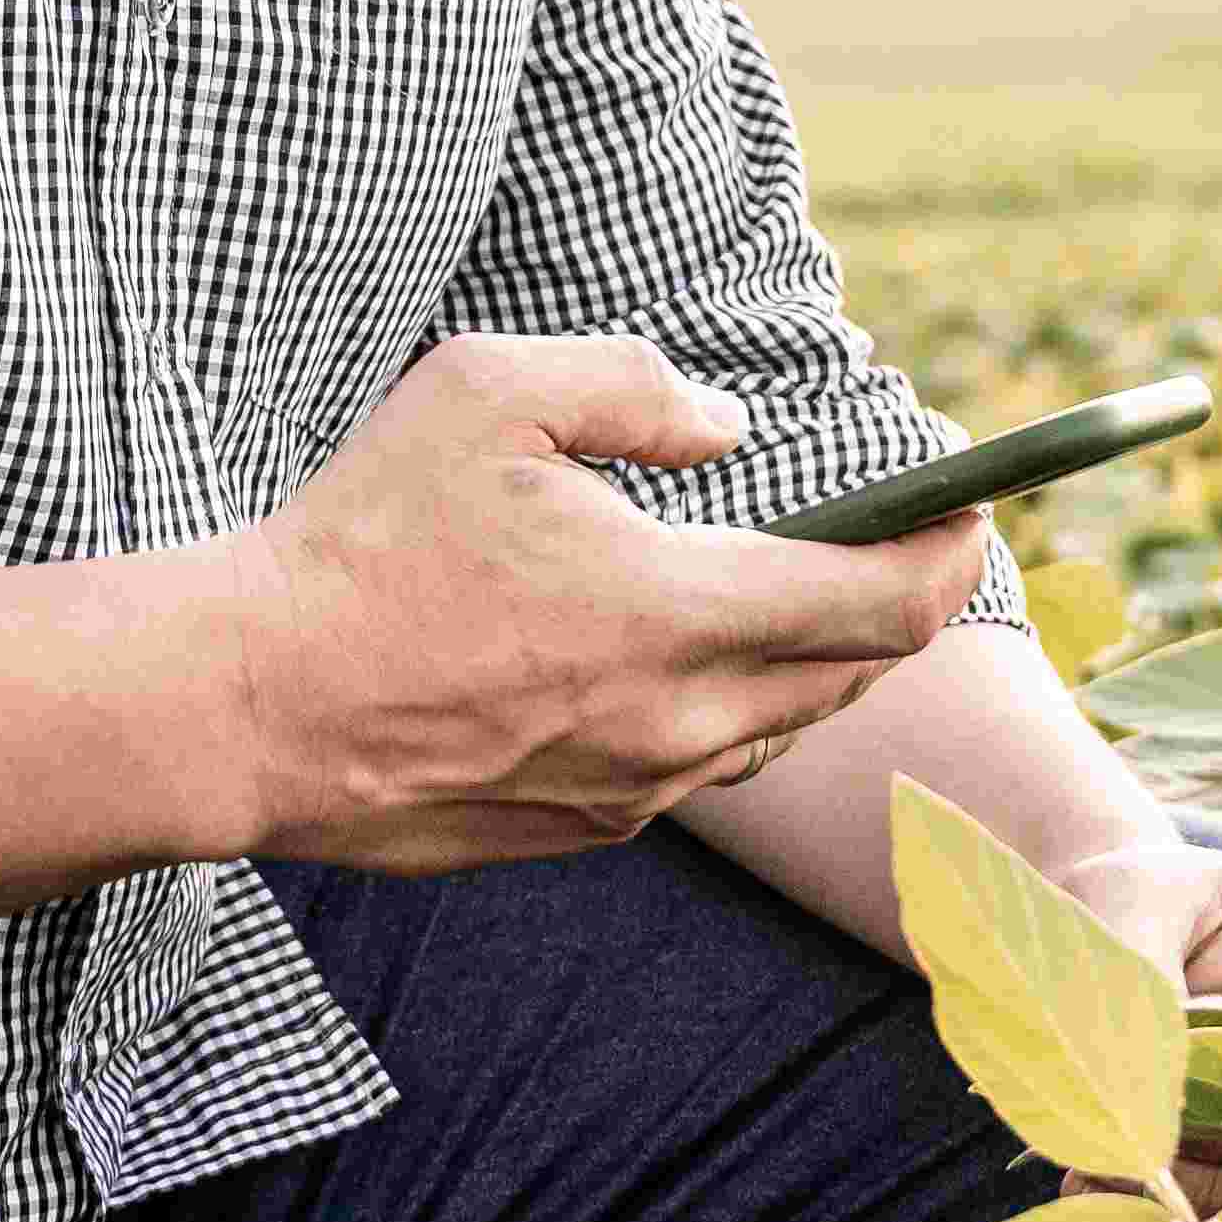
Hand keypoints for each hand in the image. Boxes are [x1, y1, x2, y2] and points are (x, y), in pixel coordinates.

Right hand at [219, 333, 984, 872]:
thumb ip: (631, 389)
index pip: (880, 604)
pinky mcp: (580, 832)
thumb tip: (727, 424)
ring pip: (777, 733)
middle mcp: (678, 719)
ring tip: (814, 599)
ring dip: (815, 668)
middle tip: (910, 545)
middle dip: (897, 608)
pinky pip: (698, 772)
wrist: (250, 705)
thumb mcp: (488, 392)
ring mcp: (632, 789)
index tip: (970, 509)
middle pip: (850, 677)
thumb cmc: (362, 540)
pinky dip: (729, 715)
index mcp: (676, 609)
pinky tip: (695, 666)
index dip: (947, 556)